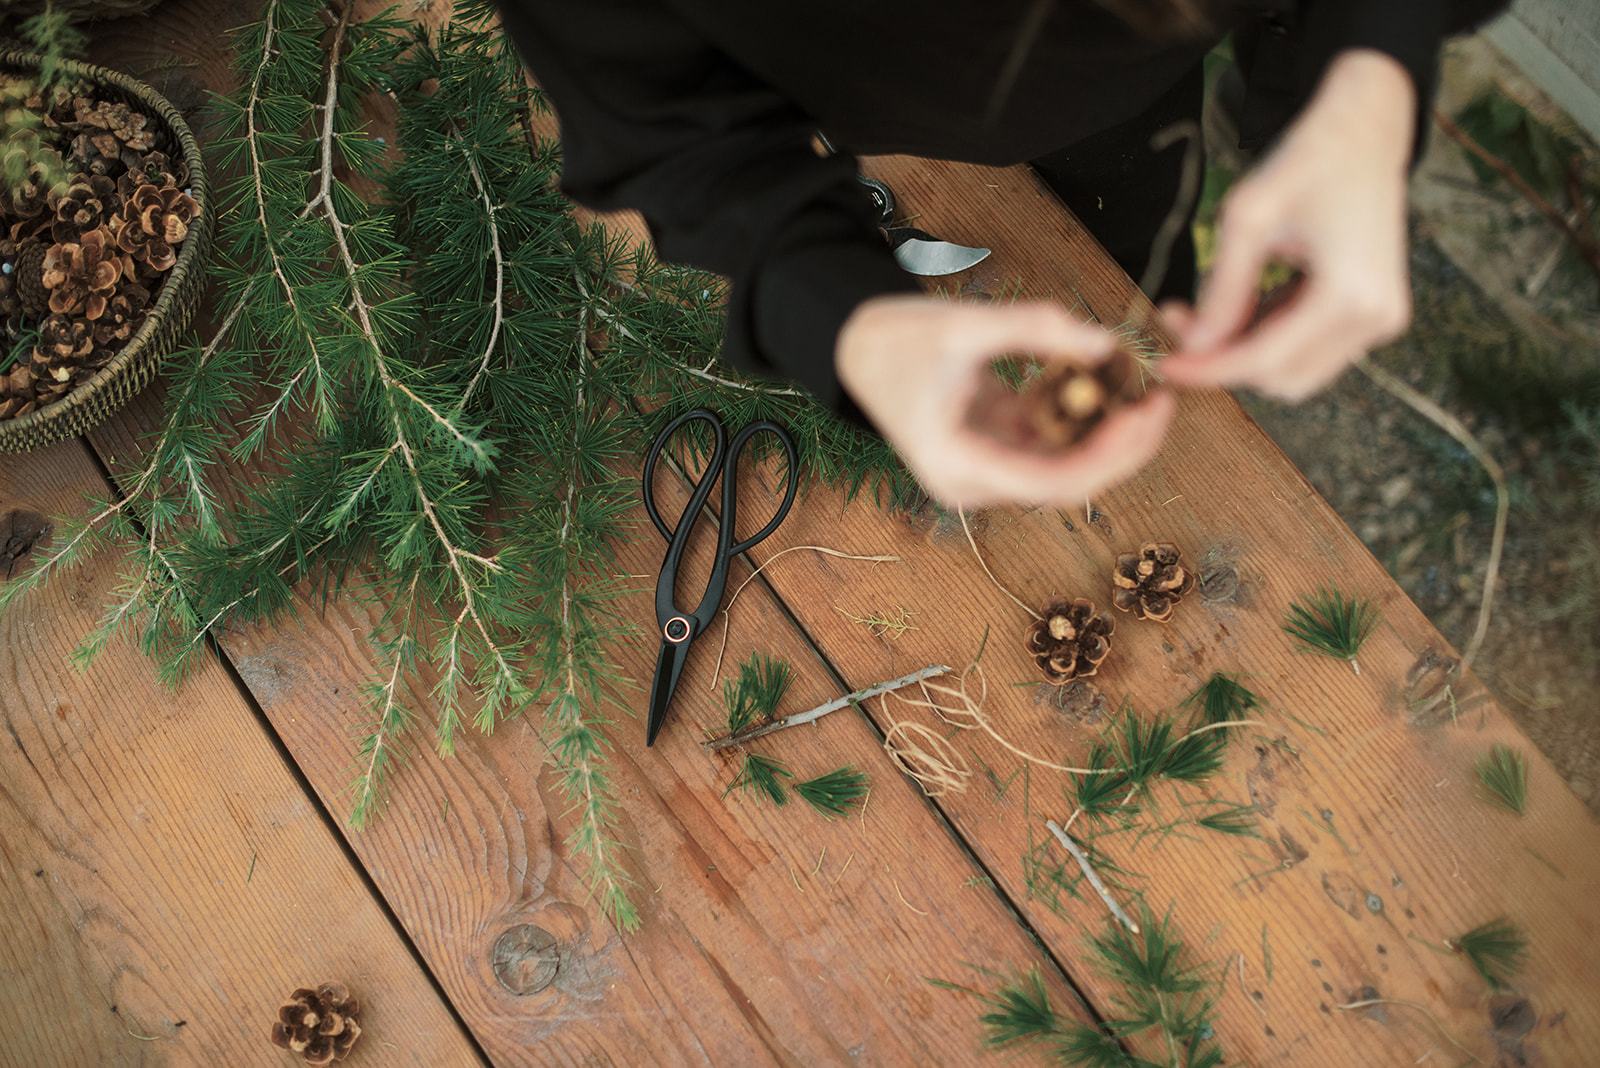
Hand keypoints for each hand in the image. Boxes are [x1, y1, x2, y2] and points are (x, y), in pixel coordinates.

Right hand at [836, 295, 1174, 506]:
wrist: (857, 348)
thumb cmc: (898, 339)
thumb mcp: (964, 323)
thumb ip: (1034, 329)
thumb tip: (1106, 342)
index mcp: (954, 463)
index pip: (1046, 483)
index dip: (1104, 457)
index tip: (1142, 417)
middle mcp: (971, 482)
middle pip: (1065, 484)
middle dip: (1120, 449)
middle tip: (1162, 403)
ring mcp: (984, 471)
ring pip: (1065, 469)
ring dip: (1108, 436)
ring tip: (1146, 391)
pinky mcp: (995, 453)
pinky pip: (1052, 446)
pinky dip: (1083, 420)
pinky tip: (1110, 387)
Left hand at [1161, 49, 1415, 401]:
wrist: (1365, 129)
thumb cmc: (1307, 161)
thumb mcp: (1249, 219)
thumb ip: (1222, 289)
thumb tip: (1193, 346)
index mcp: (1350, 294)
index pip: (1266, 360)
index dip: (1208, 369)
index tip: (1163, 365)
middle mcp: (1375, 317)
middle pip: (1281, 377)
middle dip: (1225, 360)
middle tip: (1180, 318)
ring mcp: (1380, 319)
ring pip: (1295, 371)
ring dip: (1245, 350)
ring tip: (1207, 305)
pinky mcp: (1374, 314)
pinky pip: (1310, 348)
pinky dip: (1270, 335)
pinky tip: (1244, 298)